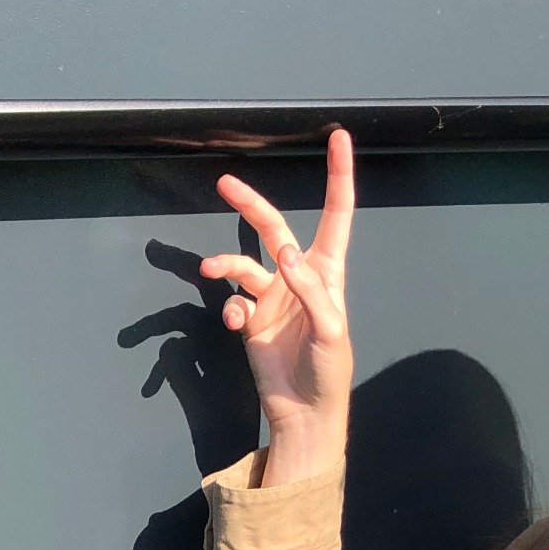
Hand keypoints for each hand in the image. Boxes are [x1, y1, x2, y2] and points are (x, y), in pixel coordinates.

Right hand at [199, 128, 355, 486]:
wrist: (304, 412)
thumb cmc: (329, 371)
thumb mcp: (329, 330)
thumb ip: (309, 290)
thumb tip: (285, 253)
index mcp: (326, 272)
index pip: (336, 214)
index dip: (338, 176)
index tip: (339, 138)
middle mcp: (298, 278)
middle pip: (273, 228)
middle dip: (250, 204)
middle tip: (225, 183)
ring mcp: (273, 298)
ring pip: (242, 266)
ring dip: (224, 265)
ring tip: (210, 271)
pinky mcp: (253, 321)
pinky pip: (234, 303)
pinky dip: (230, 310)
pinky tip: (236, 327)